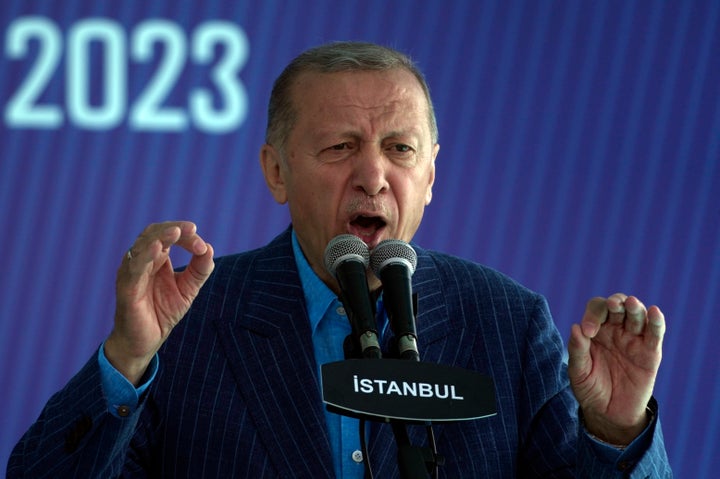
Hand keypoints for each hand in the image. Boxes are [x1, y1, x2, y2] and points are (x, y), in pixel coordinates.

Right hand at [104, 221, 213, 384]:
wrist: (145, 342)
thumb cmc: (162, 313)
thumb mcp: (188, 289)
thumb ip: (199, 270)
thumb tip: (209, 248)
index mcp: (156, 258)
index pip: (169, 236)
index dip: (187, 237)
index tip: (203, 247)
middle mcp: (142, 261)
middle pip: (154, 234)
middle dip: (174, 229)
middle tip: (192, 229)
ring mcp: (132, 273)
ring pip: (142, 246)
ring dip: (160, 237)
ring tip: (176, 232)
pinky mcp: (126, 288)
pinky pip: (134, 269)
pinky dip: (145, 256)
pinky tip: (158, 249)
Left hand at [567, 293, 664, 444]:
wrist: (609, 413)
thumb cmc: (590, 389)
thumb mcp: (578, 372)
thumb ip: (577, 350)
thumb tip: (575, 327)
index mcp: (595, 330)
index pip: (596, 309)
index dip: (593, 315)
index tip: (589, 332)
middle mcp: (615, 330)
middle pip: (618, 306)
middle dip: (615, 303)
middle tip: (612, 305)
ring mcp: (633, 339)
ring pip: (637, 315)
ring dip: (634, 307)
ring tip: (630, 303)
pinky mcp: (650, 352)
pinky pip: (655, 333)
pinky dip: (656, 321)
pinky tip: (654, 312)